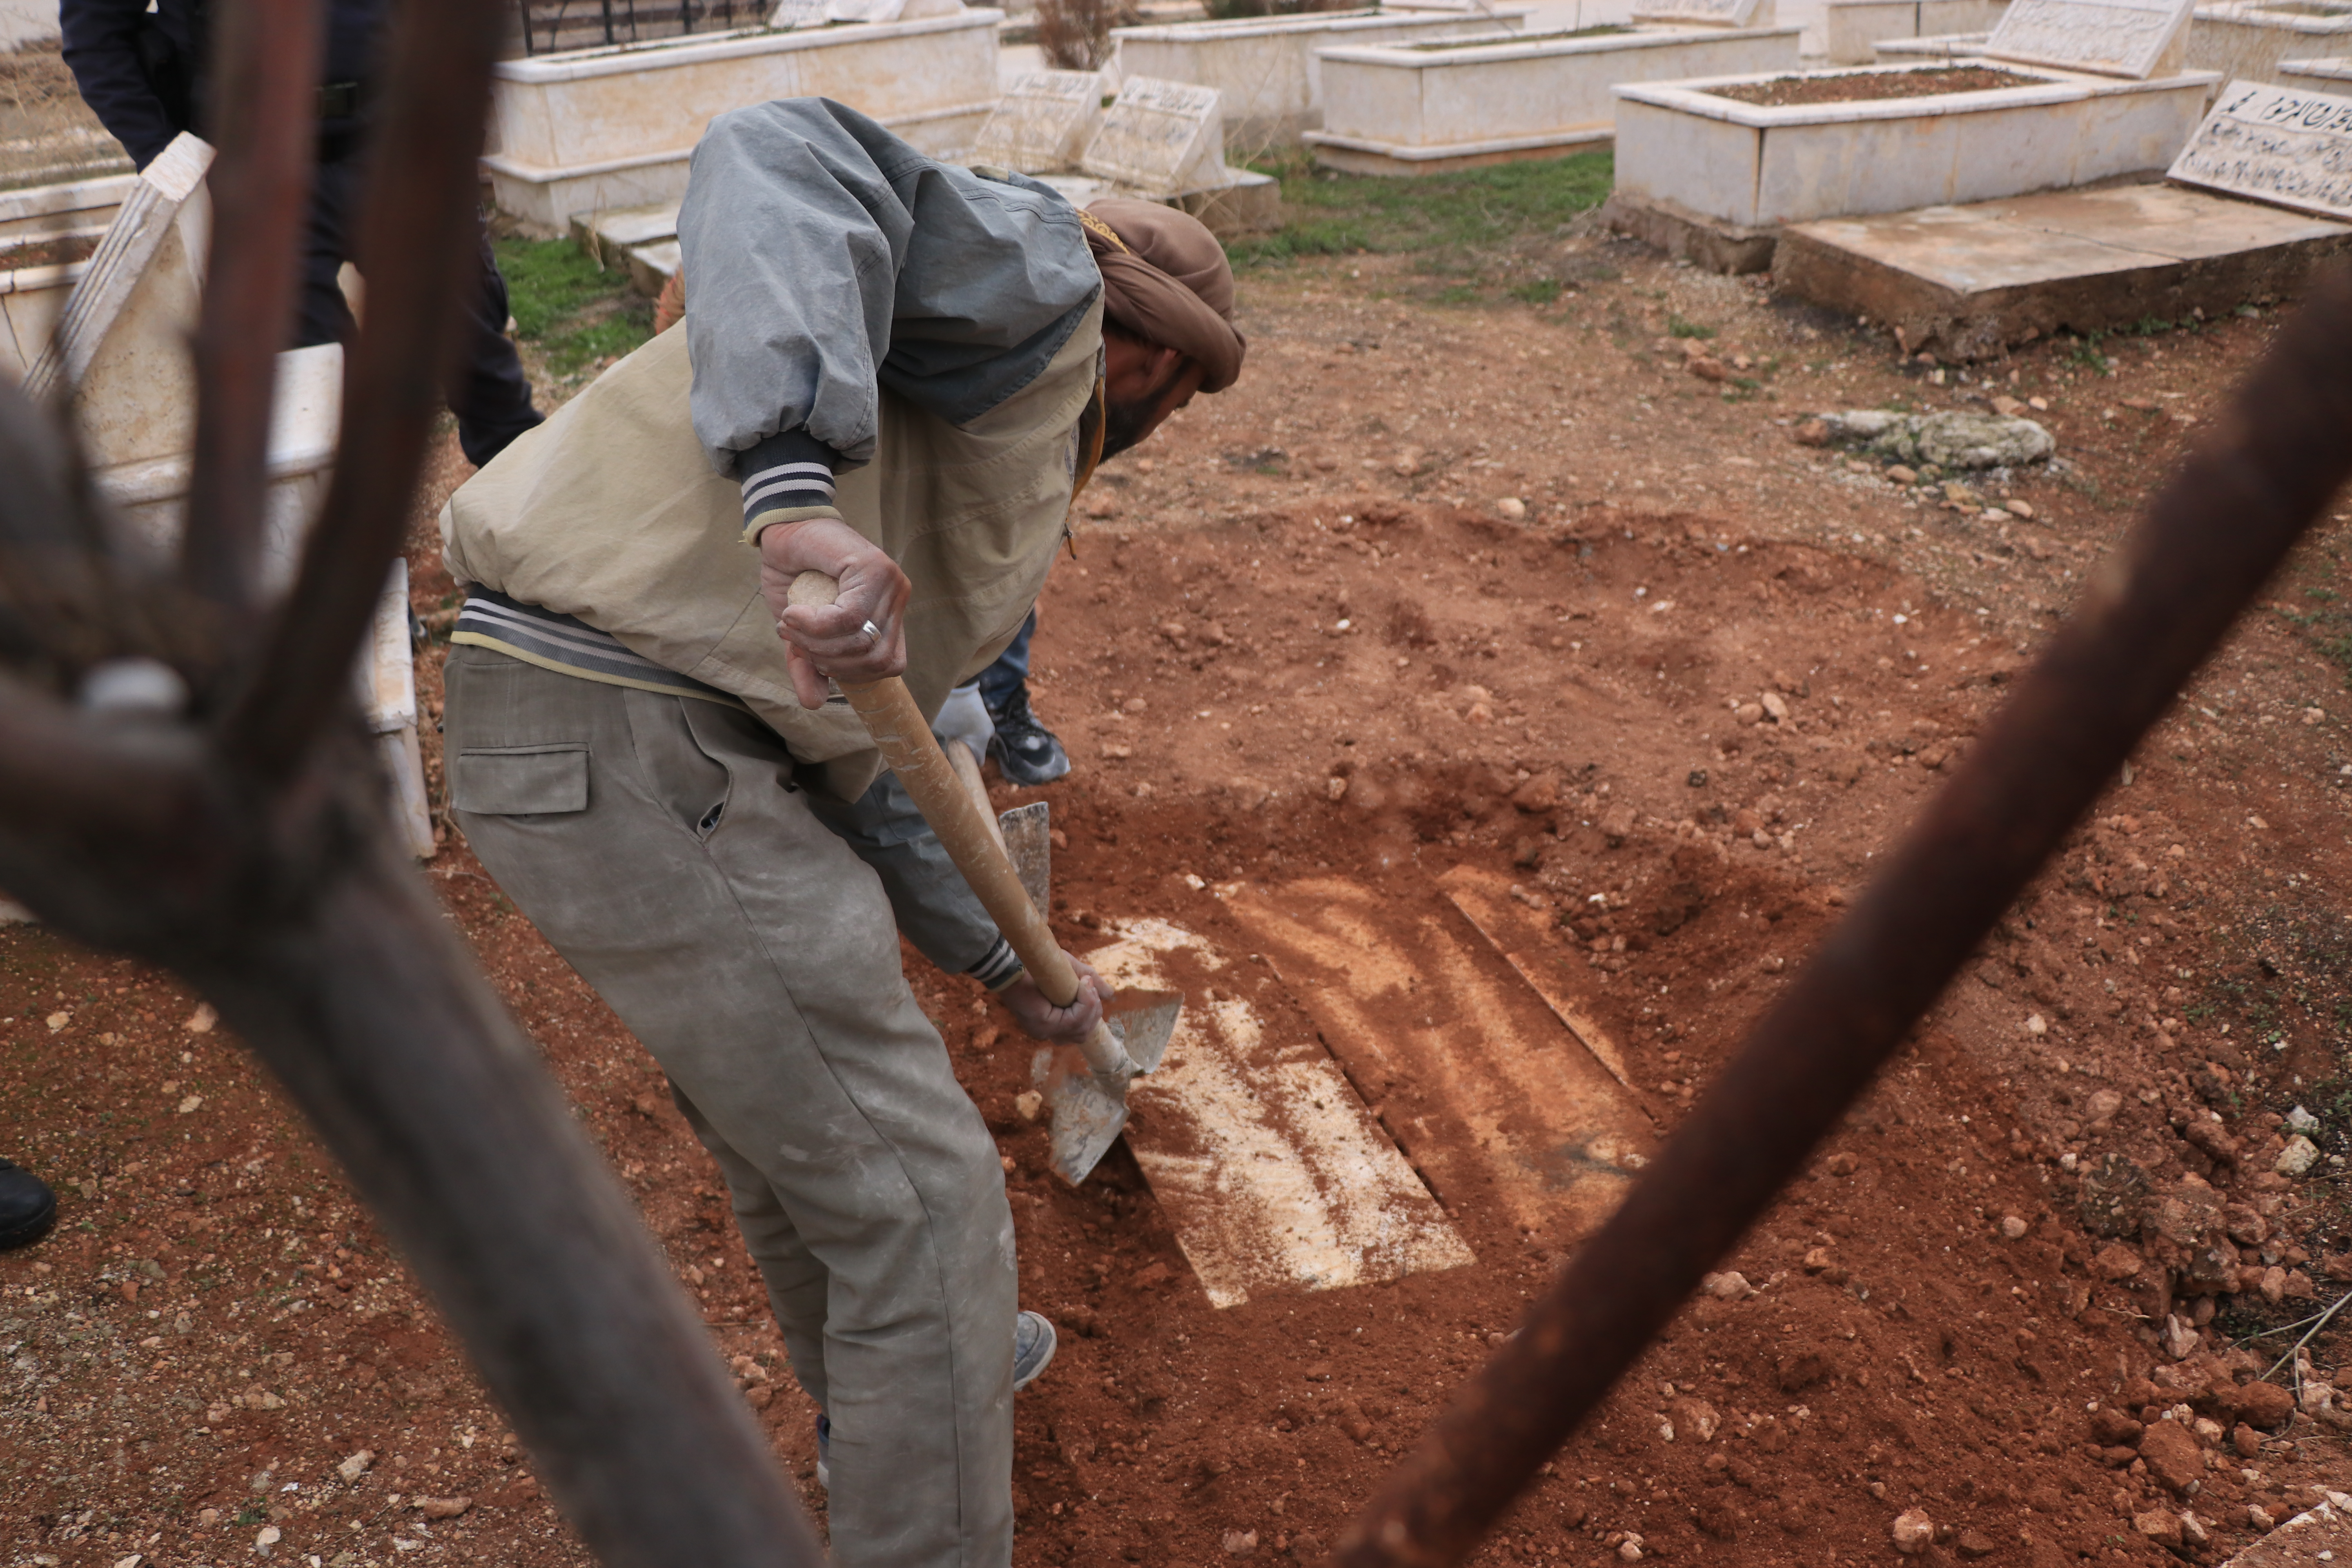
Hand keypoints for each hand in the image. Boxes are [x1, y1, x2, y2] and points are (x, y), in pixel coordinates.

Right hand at [758, 517, 911, 707]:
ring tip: (791, 624)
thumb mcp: (802, 633)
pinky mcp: (873, 567)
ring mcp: (890, 581)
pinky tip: (793, 614)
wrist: (783, 532)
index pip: (888, 665)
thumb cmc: (796, 577)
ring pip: (861, 639)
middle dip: (827, 659)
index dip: (850, 673)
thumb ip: (810, 665)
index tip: (813, 657)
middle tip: (794, 640)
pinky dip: (815, 624)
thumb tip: (815, 704)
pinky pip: (848, 617)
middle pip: (875, 658)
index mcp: (889, 614)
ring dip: (817, 643)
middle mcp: (897, 597)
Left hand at [998, 951, 1111, 1043]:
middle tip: (1088, 985)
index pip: (1081, 1030)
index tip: (1089, 987)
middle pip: (1083, 1033)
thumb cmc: (1039, 964)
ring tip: (1085, 984)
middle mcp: (1048, 1032)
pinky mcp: (1043, 1024)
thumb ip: (1091, 984)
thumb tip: (1111, 995)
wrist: (1016, 959)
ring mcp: (1044, 1031)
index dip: (1091, 1013)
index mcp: (1053, 1023)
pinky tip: (1082, 986)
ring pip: (1081, 1029)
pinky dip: (1084, 1004)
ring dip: (1090, 1006)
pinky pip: (1074, 1021)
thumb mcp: (1072, 973)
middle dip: (1093, 1011)